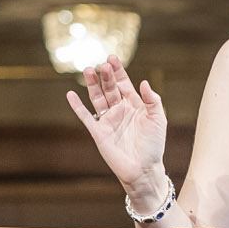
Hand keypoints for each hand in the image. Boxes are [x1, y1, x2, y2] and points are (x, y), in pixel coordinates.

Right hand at [65, 58, 167, 200]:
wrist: (144, 169)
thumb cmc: (153, 146)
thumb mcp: (158, 120)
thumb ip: (153, 101)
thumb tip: (144, 82)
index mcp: (134, 105)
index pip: (124, 84)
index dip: (118, 72)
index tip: (112, 58)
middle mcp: (119, 110)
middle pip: (110, 89)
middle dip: (106, 76)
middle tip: (103, 65)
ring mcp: (108, 120)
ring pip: (97, 98)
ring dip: (92, 85)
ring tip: (87, 71)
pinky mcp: (98, 132)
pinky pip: (86, 116)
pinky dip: (77, 106)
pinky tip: (70, 94)